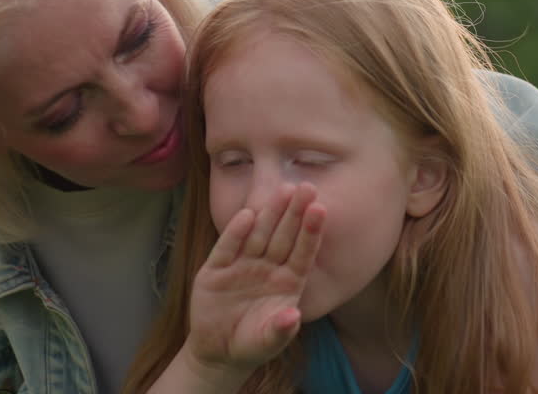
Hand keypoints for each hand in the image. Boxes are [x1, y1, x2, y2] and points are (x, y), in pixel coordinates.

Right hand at [186, 183, 325, 372]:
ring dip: (270, 214)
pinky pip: (227, 247)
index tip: (321, 209)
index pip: (302, 253)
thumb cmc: (252, 343)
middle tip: (306, 186)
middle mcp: (267, 268)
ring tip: (283, 190)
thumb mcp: (267, 341)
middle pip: (283, 236)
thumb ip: (279, 331)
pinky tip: (247, 215)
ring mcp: (242, 265)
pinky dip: (235, 233)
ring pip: (258, 235)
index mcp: (287, 282)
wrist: (217, 351)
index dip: (311, 232)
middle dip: (294, 212)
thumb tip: (293, 318)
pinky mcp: (216, 269)